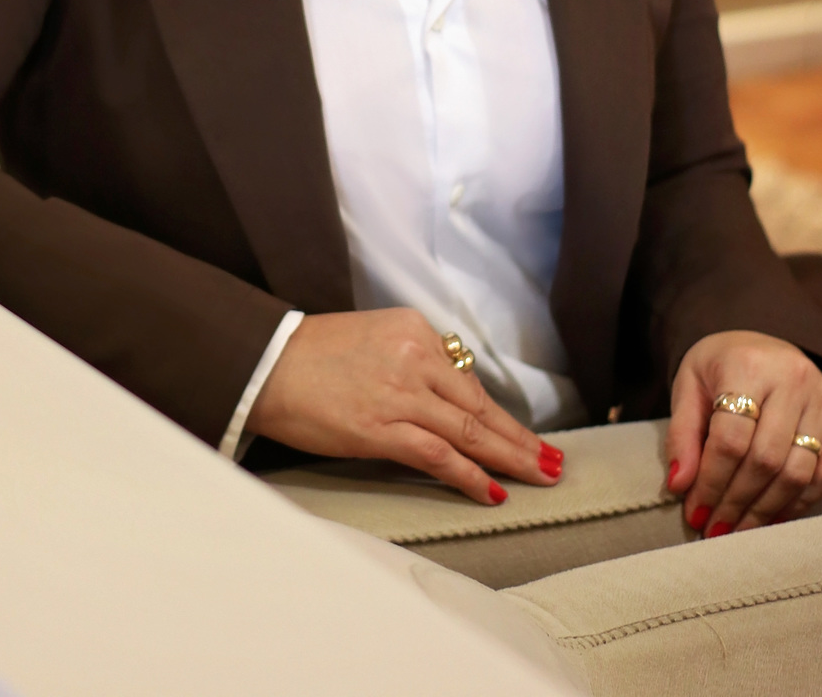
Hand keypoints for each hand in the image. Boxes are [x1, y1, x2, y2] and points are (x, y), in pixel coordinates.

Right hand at [246, 308, 564, 504]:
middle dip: (520, 439)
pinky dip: (470, 475)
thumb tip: (444, 399)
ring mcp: (401, 393)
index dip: (501, 413)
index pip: (467, 379)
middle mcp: (415, 356)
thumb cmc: (312, 354)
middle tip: (553, 461)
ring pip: (469, 431)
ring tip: (538, 477)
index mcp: (414, 329)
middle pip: (479, 405)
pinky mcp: (383, 428)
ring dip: (510, 458)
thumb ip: (411, 362)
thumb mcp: (373, 338)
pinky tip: (492, 490)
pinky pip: (440, 455)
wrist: (268, 363)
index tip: (526, 433)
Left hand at [666, 330, 821, 534]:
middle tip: (714, 529)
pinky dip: (800, 503)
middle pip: (765, 460)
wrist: (763, 346)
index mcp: (748, 365)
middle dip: (736, 503)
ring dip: (765, 511)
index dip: (711, 482)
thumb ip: (682, 433)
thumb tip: (679, 485)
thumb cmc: (721, 367)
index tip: (695, 512)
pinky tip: (773, 516)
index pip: (730, 438)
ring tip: (738, 529)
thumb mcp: (689, 385)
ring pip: (798, 473)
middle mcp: (792, 380)